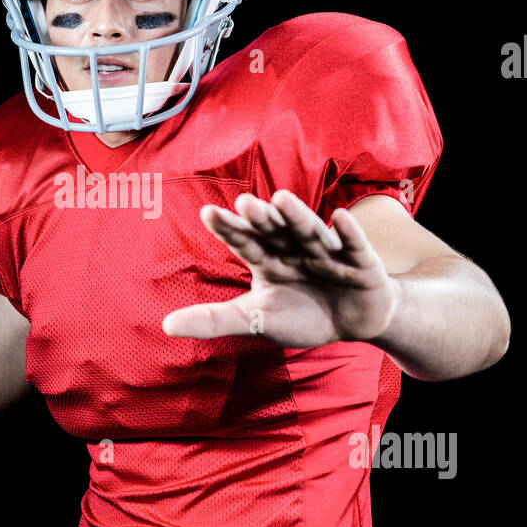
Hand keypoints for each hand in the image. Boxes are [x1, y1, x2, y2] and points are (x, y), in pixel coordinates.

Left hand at [161, 190, 398, 348]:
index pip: (244, 240)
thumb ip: (213, 320)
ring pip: (309, 231)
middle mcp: (294, 248)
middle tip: (244, 203)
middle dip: (261, 218)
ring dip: (297, 216)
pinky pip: (353, 246)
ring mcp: (327, 252)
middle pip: (275, 231)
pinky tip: (338, 217)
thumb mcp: (254, 320)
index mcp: (268, 258)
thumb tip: (165, 325)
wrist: (353, 323)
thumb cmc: (301, 315)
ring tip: (281, 200)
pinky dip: (347, 233)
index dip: (229, 227)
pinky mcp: (360, 263)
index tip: (208, 212)